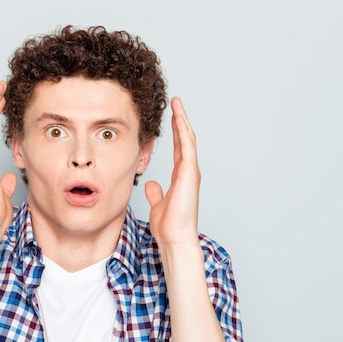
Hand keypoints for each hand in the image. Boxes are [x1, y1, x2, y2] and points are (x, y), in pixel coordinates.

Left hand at [144, 97, 200, 245]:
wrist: (175, 237)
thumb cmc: (169, 226)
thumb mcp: (158, 204)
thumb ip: (156, 192)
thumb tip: (152, 184)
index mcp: (181, 177)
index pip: (180, 149)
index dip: (177, 133)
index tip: (172, 118)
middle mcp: (188, 172)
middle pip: (185, 140)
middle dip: (181, 121)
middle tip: (176, 103)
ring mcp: (191, 172)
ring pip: (188, 139)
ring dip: (182, 120)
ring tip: (177, 104)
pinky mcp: (189, 174)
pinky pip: (187, 147)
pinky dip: (184, 132)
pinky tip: (179, 118)